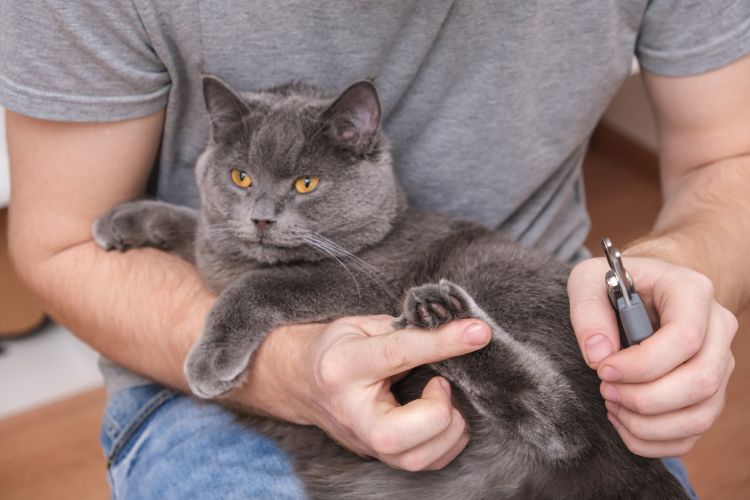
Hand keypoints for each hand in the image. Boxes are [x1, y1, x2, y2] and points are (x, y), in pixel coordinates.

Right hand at [235, 315, 490, 470]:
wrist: (299, 380)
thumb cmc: (336, 346)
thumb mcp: (362, 325)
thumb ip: (405, 328)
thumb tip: (458, 329)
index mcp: (343, 366)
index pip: (397, 354)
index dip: (442, 341)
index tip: (478, 332)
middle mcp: (352, 411)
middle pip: (397, 435)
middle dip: (439, 412)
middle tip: (441, 382)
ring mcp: (363, 440)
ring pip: (415, 459)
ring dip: (449, 429)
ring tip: (444, 397)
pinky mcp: (377, 455)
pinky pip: (425, 464)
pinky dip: (447, 441)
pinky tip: (443, 415)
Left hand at [568, 256, 736, 456]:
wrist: (640, 290)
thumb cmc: (613, 285)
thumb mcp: (588, 281)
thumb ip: (587, 312)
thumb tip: (598, 356)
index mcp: (692, 291)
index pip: (685, 338)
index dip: (642, 364)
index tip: (603, 370)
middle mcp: (717, 328)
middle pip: (700, 382)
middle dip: (644, 398)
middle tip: (604, 390)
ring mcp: (719, 364)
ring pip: (700, 415)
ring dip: (647, 423)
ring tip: (611, 404)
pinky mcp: (709, 393)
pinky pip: (692, 434)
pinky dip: (652, 440)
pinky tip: (623, 421)